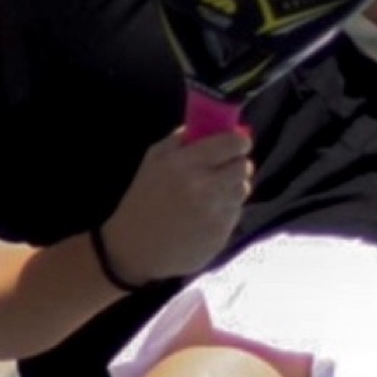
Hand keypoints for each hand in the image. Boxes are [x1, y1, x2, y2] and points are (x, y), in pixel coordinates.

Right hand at [101, 123, 252, 286]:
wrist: (133, 250)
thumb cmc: (141, 201)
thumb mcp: (152, 161)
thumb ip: (180, 139)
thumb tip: (210, 126)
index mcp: (184, 165)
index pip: (231, 144)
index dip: (238, 141)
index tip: (236, 143)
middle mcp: (204, 187)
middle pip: (243, 166)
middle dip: (237, 163)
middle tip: (225, 167)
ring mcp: (215, 213)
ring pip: (243, 190)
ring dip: (232, 187)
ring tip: (212, 193)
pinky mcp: (221, 234)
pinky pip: (235, 213)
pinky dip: (226, 209)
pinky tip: (206, 214)